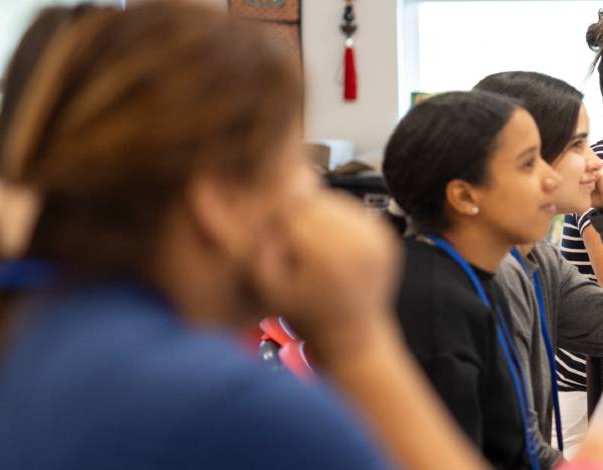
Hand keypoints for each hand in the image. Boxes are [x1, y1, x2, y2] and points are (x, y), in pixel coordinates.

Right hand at [254, 190, 400, 359]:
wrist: (354, 333)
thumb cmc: (305, 313)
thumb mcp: (267, 283)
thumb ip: (244, 242)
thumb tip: (215, 197)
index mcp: (329, 253)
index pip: (288, 208)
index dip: (269, 213)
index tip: (260, 226)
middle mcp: (359, 240)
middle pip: (313, 202)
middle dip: (292, 210)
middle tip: (281, 229)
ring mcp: (378, 236)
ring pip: (333, 201)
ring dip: (314, 211)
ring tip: (302, 235)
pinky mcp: (387, 235)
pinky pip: (352, 211)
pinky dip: (335, 218)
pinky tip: (324, 238)